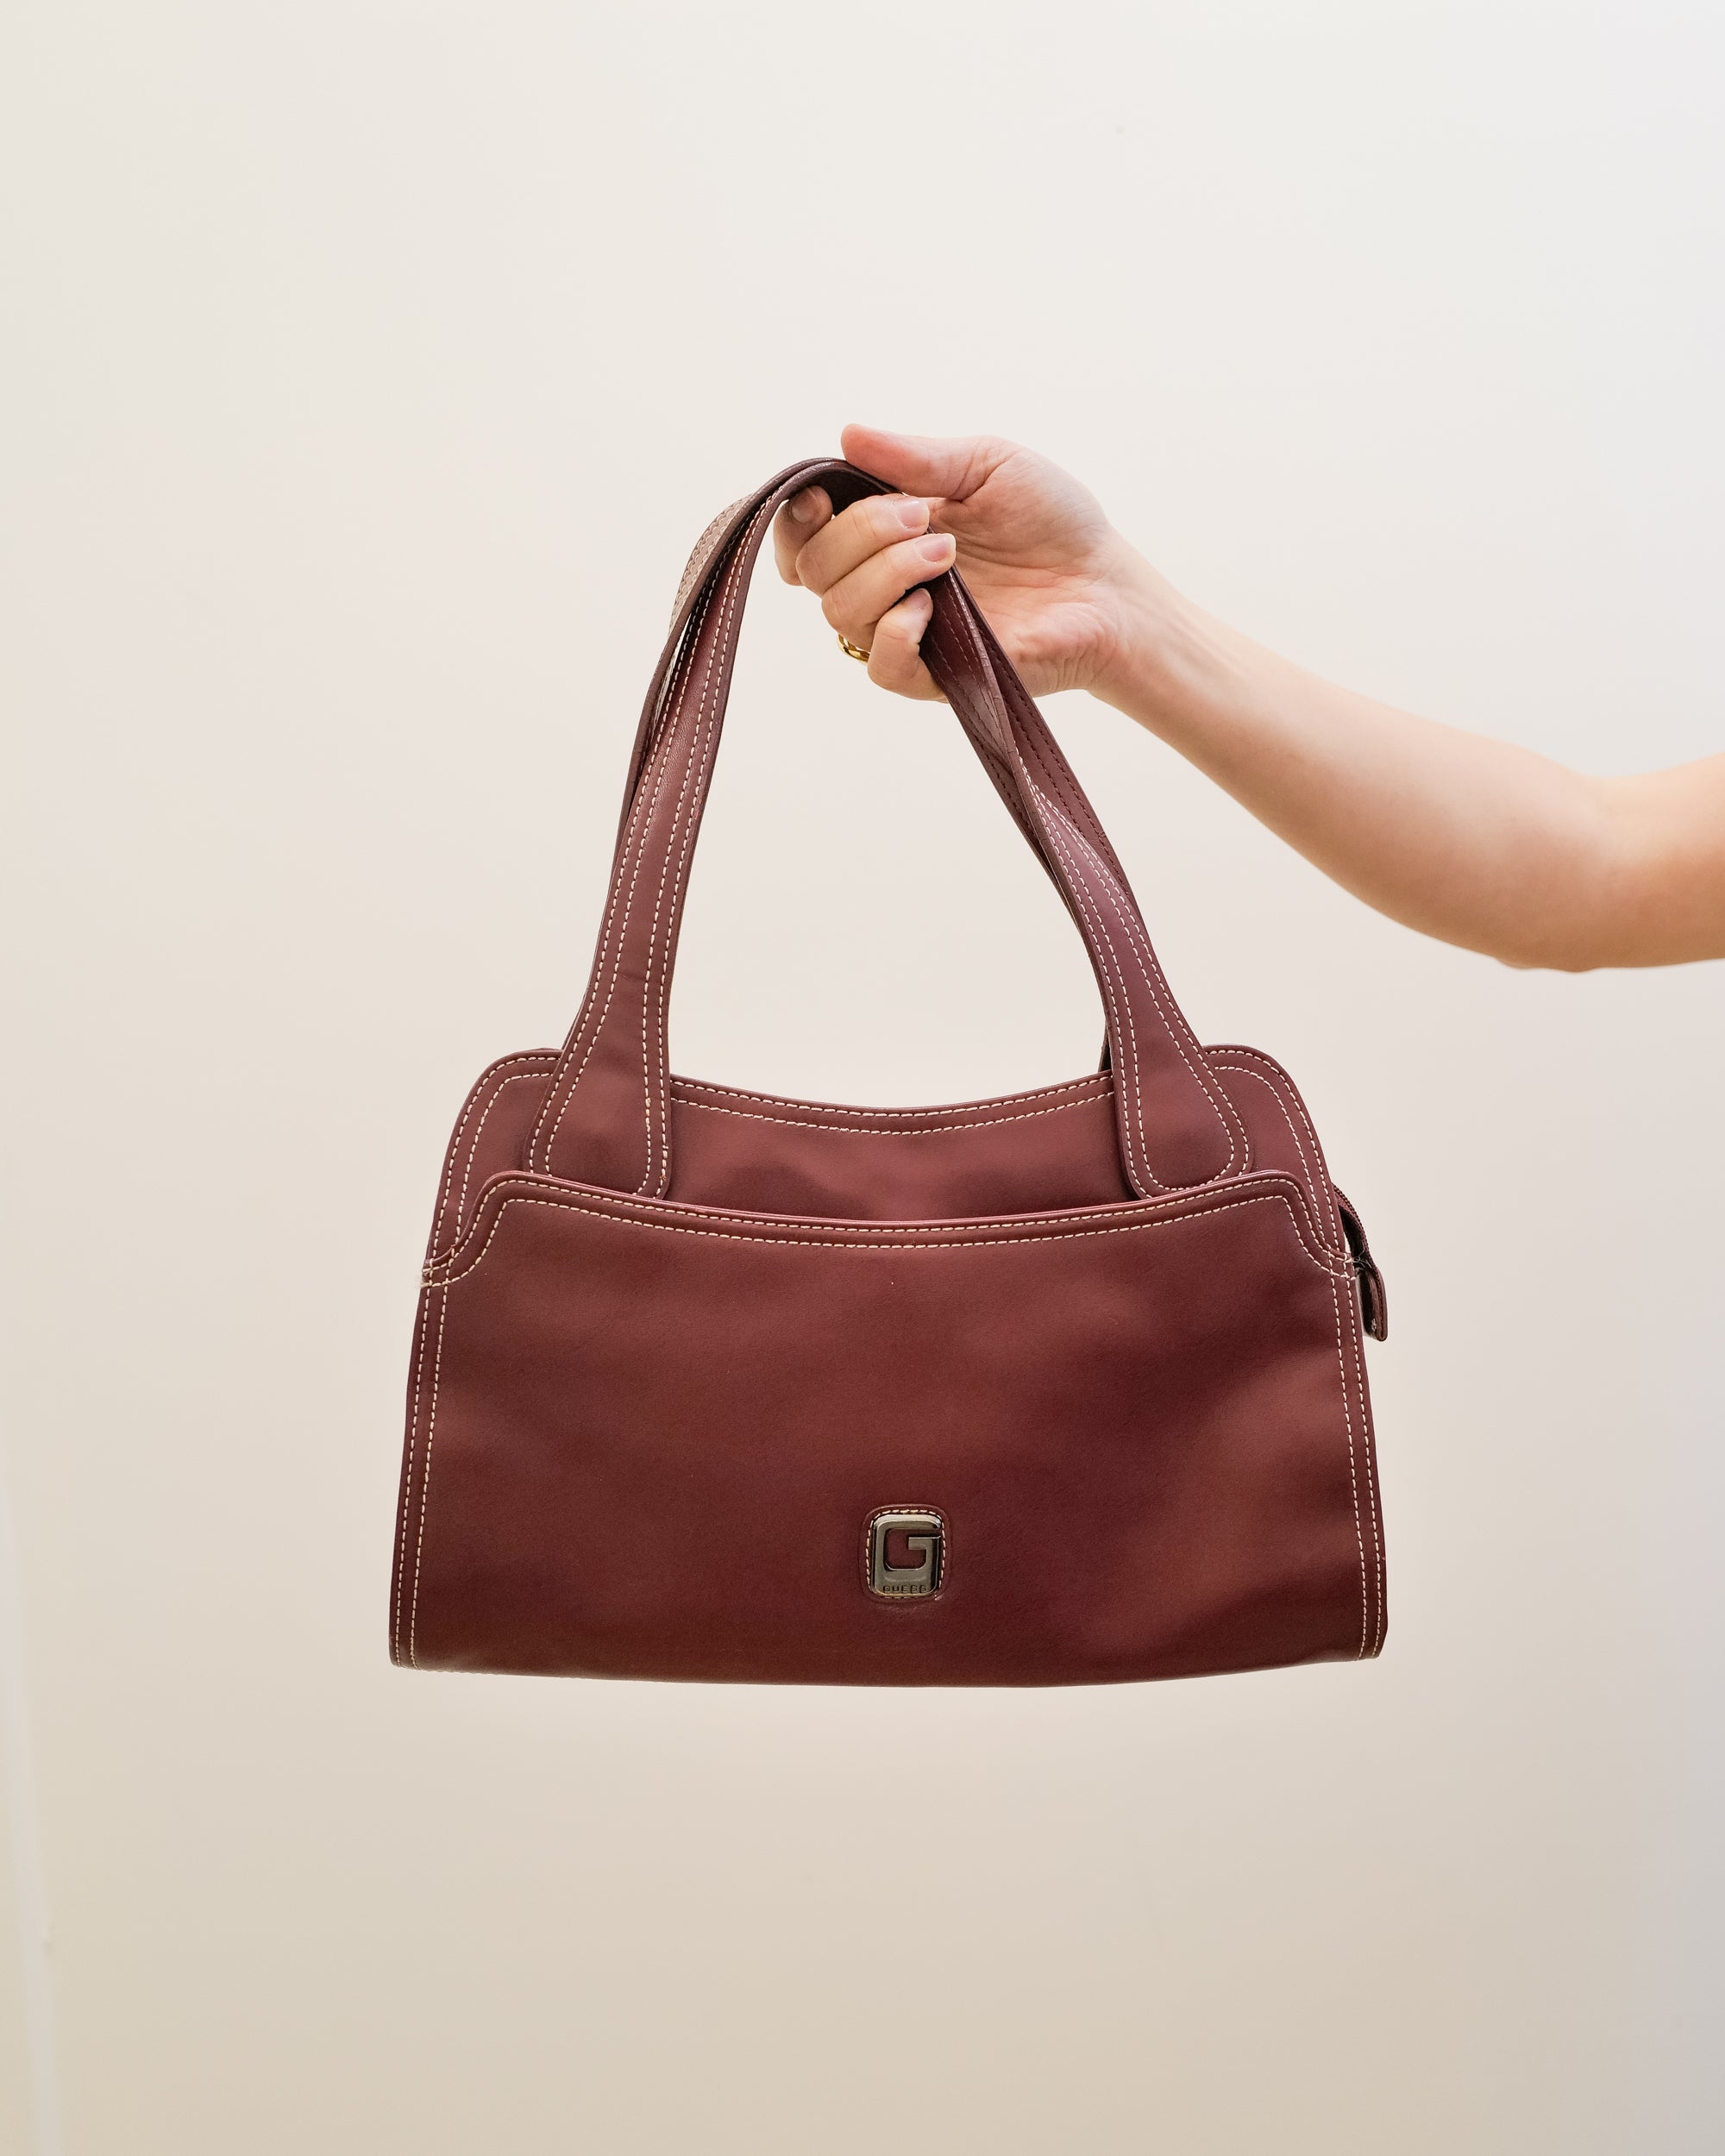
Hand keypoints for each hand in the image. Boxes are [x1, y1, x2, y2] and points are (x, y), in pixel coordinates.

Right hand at [773, 424, 1154, 700]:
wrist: (1106, 583)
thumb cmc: (1053, 522)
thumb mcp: (987, 464)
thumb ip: (917, 456)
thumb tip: (847, 436)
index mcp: (884, 531)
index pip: (806, 537)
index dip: (797, 519)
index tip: (820, 496)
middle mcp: (884, 583)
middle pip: (815, 569)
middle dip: (859, 532)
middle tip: (924, 516)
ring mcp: (907, 630)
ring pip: (841, 611)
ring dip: (885, 571)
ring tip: (948, 553)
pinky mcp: (936, 675)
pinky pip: (880, 665)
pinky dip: (894, 631)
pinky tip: (930, 607)